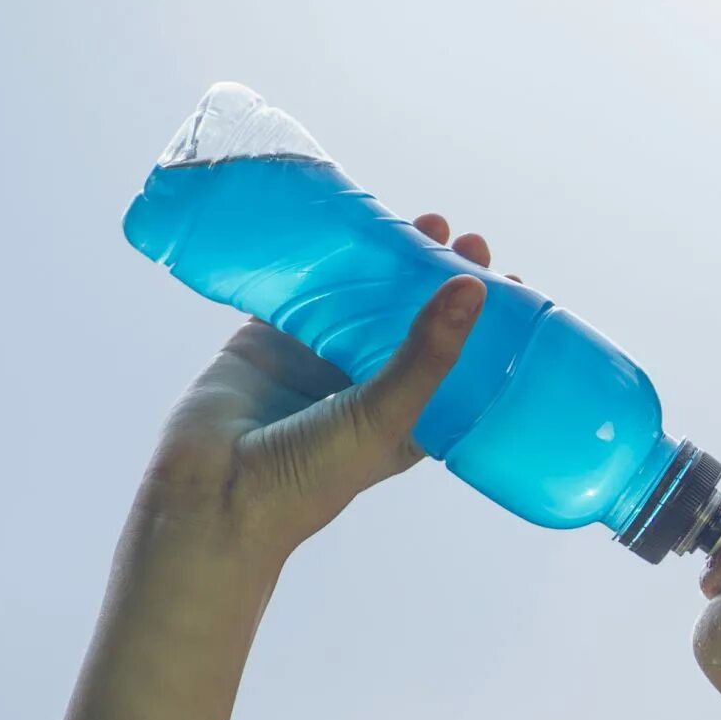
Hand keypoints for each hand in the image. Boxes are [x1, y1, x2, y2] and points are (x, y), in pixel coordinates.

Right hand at [138, 215, 528, 559]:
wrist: (213, 496)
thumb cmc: (309, 478)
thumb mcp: (384, 417)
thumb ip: (426, 355)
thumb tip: (473, 288)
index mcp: (406, 418)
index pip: (458, 361)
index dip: (484, 324)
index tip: (507, 281)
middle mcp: (365, 386)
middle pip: (412, 320)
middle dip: (440, 280)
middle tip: (466, 241)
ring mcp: (317, 359)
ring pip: (360, 298)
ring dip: (389, 262)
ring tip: (426, 223)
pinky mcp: (268, 337)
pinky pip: (300, 287)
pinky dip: (321, 256)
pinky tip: (349, 223)